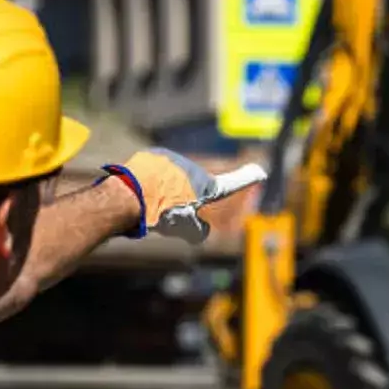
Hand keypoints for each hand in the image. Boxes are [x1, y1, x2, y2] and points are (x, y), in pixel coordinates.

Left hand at [102, 149, 263, 243]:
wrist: (128, 196)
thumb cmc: (160, 214)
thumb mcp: (185, 231)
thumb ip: (199, 231)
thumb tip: (202, 230)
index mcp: (205, 185)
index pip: (232, 183)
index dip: (247, 179)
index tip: (261, 171)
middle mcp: (192, 168)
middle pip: (190, 188)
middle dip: (181, 199)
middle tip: (165, 215)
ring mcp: (170, 160)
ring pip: (170, 180)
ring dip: (163, 191)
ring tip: (148, 206)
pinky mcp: (150, 156)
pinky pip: (153, 173)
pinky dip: (148, 183)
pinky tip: (138, 194)